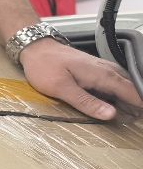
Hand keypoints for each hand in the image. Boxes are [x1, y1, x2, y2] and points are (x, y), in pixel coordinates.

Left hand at [19, 38, 142, 120]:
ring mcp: (102, 68)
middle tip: (138, 121)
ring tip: (133, 116)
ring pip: (125, 85)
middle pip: (132, 89)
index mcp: (102, 75)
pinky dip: (121, 93)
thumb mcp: (61, 88)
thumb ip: (86, 102)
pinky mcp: (96, 70)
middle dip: (138, 104)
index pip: (132, 92)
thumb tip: (110, 114)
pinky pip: (116, 82)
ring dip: (131, 99)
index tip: (141, 118)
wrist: (35, 47)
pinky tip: (119, 103)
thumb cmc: (44, 65)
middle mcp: (106, 70)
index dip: (140, 106)